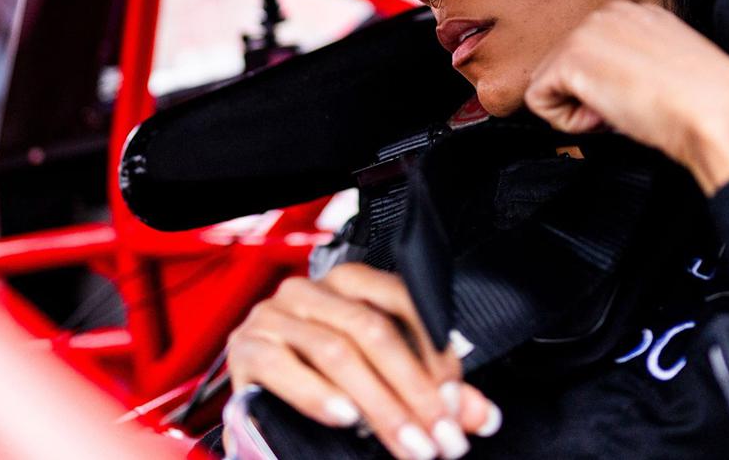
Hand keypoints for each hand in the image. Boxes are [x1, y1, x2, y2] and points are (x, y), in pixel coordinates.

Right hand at [226, 263, 501, 458]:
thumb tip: (482, 416)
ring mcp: (273, 316)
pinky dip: (318, 395)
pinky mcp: (246, 349)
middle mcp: (309, 291)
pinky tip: (346, 418)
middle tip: (441, 436)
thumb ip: (428, 395)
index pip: (400, 299)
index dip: (433, 349)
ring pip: (336, 350)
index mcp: (346, 284)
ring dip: (379, 404)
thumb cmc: (324, 385)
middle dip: (414, 389)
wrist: (260, 411)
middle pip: (372, 330)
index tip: (457, 399)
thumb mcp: (382, 384)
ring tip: (408, 443)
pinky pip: (283, 367)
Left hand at [523, 0, 728, 194]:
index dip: (607, 90)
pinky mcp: (571, 58)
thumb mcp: (663, 72)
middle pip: (565, 67)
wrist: (719, 110)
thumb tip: (602, 91)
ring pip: (549, 82)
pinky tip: (605, 117)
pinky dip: (566, 122)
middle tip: (628, 109)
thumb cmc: (705, 102)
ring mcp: (587, 32)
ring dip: (578, 110)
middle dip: (588, 98)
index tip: (638, 101)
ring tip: (621, 112)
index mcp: (637, 14)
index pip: (592, 55)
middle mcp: (609, 14)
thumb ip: (631, 67)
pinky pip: (538, 100)